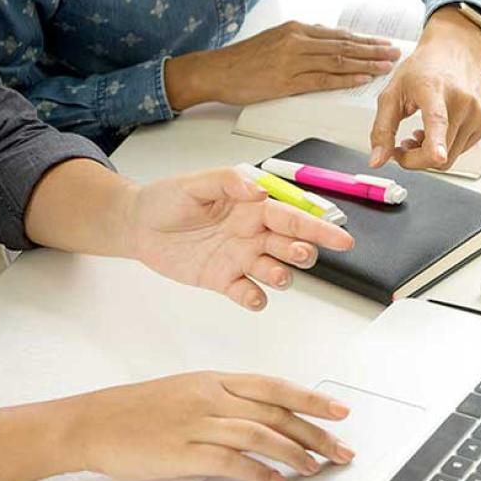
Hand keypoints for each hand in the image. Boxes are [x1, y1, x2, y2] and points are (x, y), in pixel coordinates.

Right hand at [67, 372, 353, 480]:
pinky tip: (273, 480)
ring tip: (314, 468)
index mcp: (216, 381)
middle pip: (276, 413)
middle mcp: (212, 398)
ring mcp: (196, 423)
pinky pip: (228, 460)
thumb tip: (270, 418)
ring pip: (259, 434)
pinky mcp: (181, 451)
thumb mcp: (191, 391)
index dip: (312, 399)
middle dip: (316, 433)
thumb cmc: (141, 409)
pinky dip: (256, 471)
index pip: (276, 387)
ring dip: (293, 453)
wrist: (93, 421)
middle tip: (341, 450)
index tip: (341, 412)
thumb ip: (229, 401)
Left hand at [123, 167, 354, 310]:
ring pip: (275, 271)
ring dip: (282, 275)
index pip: (293, 218)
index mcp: (253, 208)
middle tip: (301, 255)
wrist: (137, 225)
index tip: (343, 239)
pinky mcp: (223, 281)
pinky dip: (255, 298)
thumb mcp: (195, 182)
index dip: (320, 229)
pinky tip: (254, 297)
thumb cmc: (166, 199)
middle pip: (292, 246)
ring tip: (277, 275)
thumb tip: (257, 190)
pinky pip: (247, 293)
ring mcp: (240, 259)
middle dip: (304, 253)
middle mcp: (253, 235)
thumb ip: (228, 183)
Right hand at [165, 22, 401, 109]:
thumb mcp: (275, 41)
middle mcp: (298, 41)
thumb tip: (324, 42)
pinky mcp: (287, 81)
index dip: (364, 41)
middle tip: (395, 53)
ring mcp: (293, 61)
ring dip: (366, 63)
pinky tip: (362, 79)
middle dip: (373, 50)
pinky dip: (345, 79)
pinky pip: (323, 80)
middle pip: (344, 46)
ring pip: (338, 61)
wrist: (216, 71)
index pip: (339, 36)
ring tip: (386, 66)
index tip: (383, 44)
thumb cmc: (244, 60)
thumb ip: (301, 41)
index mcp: (296, 30)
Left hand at [369, 6, 480, 169]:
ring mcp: (478, 112)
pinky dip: (445, 148)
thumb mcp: (393, 92)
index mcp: (434, 89)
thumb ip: (382, 129)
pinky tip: (438, 131)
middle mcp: (462, 101)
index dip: (435, 143)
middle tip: (404, 144)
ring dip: (429, 155)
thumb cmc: (425, 67)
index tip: (437, 156)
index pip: (436, 120)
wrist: (456, 48)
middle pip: (438, 155)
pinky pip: (461, 151)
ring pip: (449, 158)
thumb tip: (377, 161)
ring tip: (419, 134)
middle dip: (415, 159)